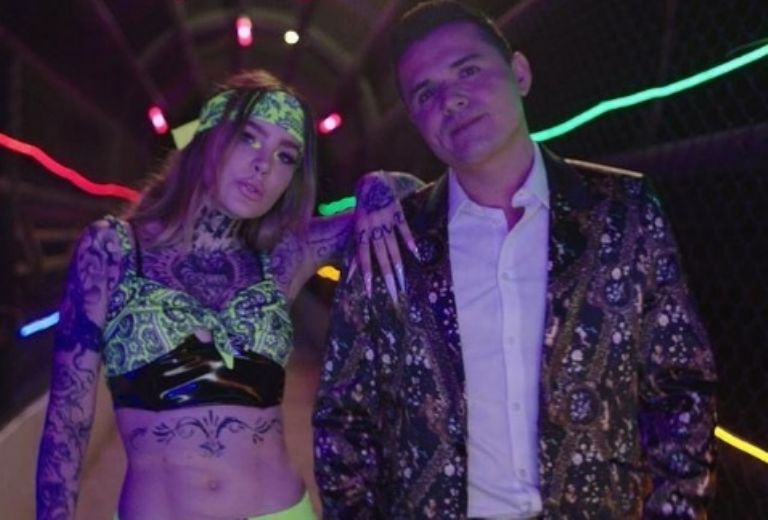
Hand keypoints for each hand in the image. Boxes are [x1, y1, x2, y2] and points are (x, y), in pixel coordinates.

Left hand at [352, 170, 418, 302]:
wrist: (371, 181)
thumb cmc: (362, 206)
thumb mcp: (355, 225)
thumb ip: (356, 246)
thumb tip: (350, 269)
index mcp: (361, 231)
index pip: (363, 257)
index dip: (365, 274)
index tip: (368, 292)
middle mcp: (373, 228)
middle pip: (380, 256)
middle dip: (386, 276)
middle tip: (392, 294)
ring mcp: (386, 221)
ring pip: (392, 246)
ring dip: (398, 265)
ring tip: (402, 282)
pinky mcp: (397, 212)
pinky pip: (404, 229)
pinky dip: (409, 241)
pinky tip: (415, 254)